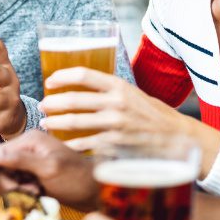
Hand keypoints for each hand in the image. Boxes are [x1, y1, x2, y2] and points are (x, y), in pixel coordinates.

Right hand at [0, 129, 96, 209]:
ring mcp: (30, 162)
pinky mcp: (34, 174)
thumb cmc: (77, 178)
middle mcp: (27, 148)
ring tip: (35, 193)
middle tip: (27, 192)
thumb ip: (18, 160)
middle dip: (7, 184)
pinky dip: (22, 193)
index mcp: (28, 140)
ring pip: (6, 179)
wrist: (98, 193)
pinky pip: (17, 185)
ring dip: (16, 190)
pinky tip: (37, 195)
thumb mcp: (48, 169)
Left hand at [39, 67, 183, 135]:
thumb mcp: (131, 93)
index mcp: (119, 86)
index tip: (50, 81)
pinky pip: (84, 143)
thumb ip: (107, 89)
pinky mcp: (114, 144)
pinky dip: (69, 143)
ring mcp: (115, 125)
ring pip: (74, 122)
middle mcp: (116, 103)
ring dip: (55, 123)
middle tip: (43, 106)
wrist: (176, 138)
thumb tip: (77, 85)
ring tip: (46, 123)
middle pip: (73, 100)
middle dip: (52, 103)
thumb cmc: (151, 114)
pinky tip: (62, 143)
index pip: (83, 75)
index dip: (61, 76)